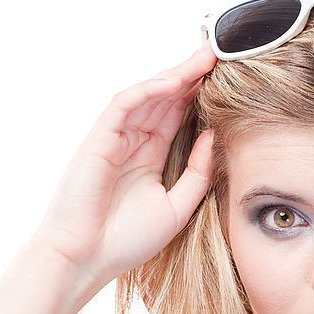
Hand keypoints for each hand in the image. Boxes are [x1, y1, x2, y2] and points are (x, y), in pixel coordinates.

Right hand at [31, 41, 217, 289]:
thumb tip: (213, 134)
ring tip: (205, 58)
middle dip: (193, 75)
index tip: (228, 78)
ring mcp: (115, 138)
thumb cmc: (125, 241)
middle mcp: (133, 143)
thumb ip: (197, 172)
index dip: (200, 95)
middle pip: (166, 99)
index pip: (178, 116)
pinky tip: (176, 81)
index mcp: (150, 157)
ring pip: (149, 95)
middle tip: (220, 52)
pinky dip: (150, 90)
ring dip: (177, 75)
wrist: (86, 261)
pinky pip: (125, 104)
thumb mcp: (177, 207)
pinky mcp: (100, 139)